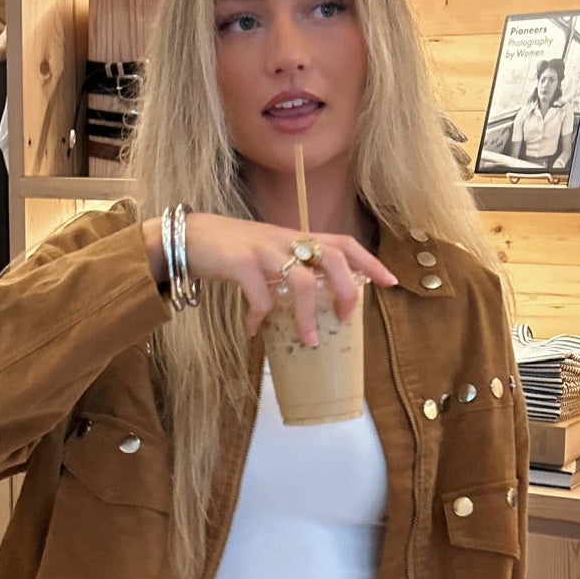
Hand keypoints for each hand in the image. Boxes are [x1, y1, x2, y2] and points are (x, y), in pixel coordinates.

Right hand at [144, 212, 396, 346]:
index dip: (370, 261)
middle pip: (334, 258)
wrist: (189, 236)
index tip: (390, 282)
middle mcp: (286, 238)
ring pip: (302, 281)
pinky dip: (259, 318)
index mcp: (297, 237)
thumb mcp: (269, 254)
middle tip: (346, 318)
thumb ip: (292, 269)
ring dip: (309, 316)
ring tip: (309, 342)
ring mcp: (264, 248)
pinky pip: (260, 295)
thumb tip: (313, 304)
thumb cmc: (232, 250)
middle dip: (348, 290)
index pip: (344, 243)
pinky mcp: (240, 262)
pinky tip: (252, 331)